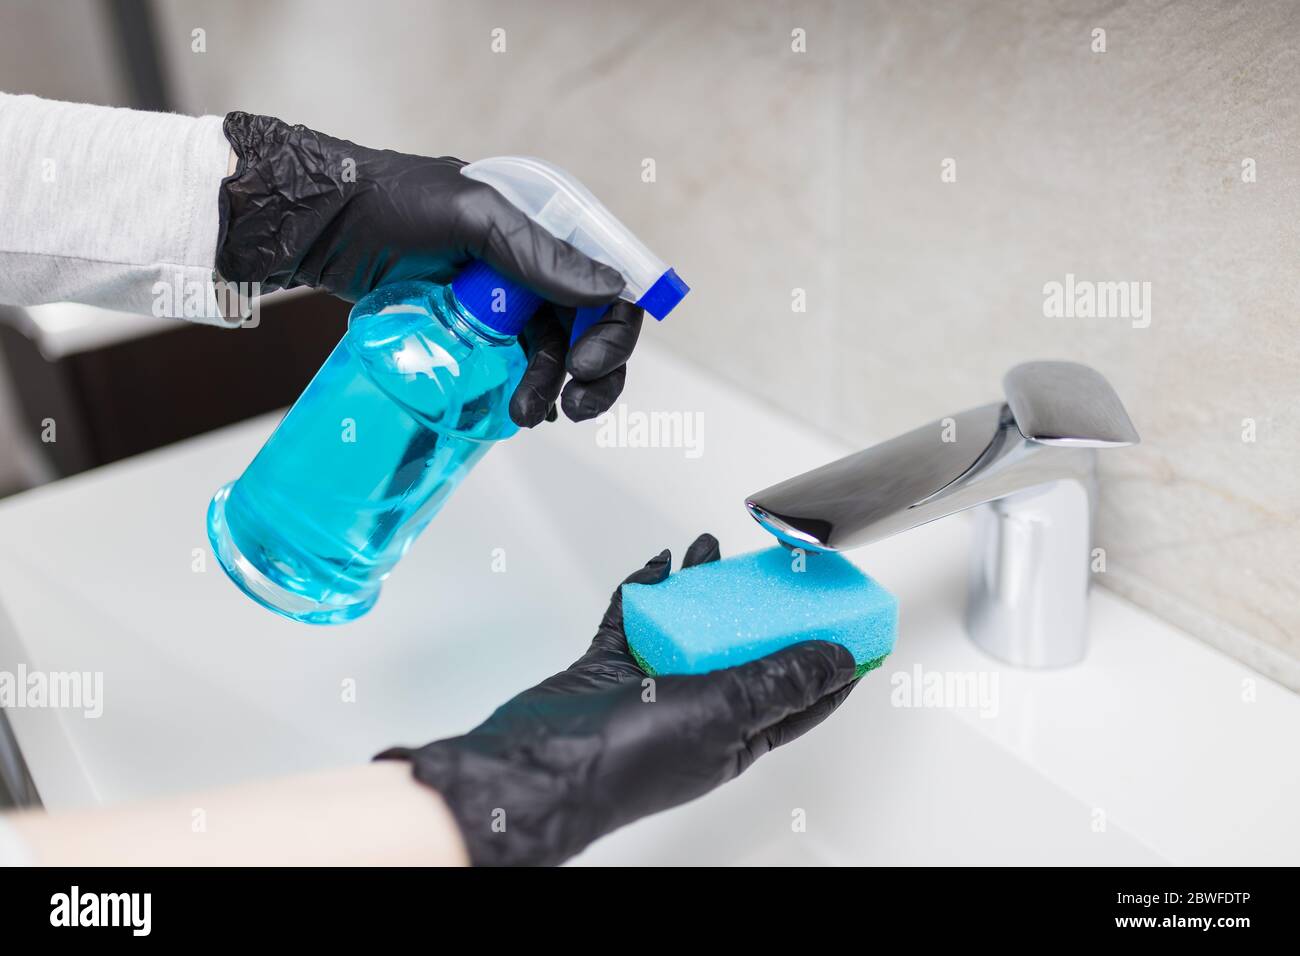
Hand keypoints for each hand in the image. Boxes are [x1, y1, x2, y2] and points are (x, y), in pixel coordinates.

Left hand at [215, 111, 641, 426]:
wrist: (319, 225)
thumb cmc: (390, 205)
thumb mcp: (470, 218)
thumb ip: (539, 253)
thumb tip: (612, 290)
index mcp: (547, 226)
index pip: (610, 279)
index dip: (614, 327)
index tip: (587, 364)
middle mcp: (535, 263)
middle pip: (591, 326)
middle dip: (590, 370)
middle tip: (570, 405)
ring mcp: (504, 298)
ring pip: (553, 353)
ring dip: (549, 387)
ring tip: (521, 414)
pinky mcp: (474, 327)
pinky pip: (514, 364)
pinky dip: (523, 388)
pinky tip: (515, 409)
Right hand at [378, 534, 859, 865]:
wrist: (540, 762)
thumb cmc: (627, 759)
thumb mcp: (724, 711)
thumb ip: (781, 680)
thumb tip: (837, 660)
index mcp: (737, 733)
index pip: (800, 695)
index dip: (828, 659)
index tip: (850, 623)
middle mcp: (699, 709)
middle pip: (743, 650)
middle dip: (763, 608)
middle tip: (780, 568)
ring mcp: (652, 686)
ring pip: (689, 628)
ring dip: (703, 588)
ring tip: (715, 550)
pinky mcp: (610, 667)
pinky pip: (635, 619)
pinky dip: (646, 591)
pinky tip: (657, 567)